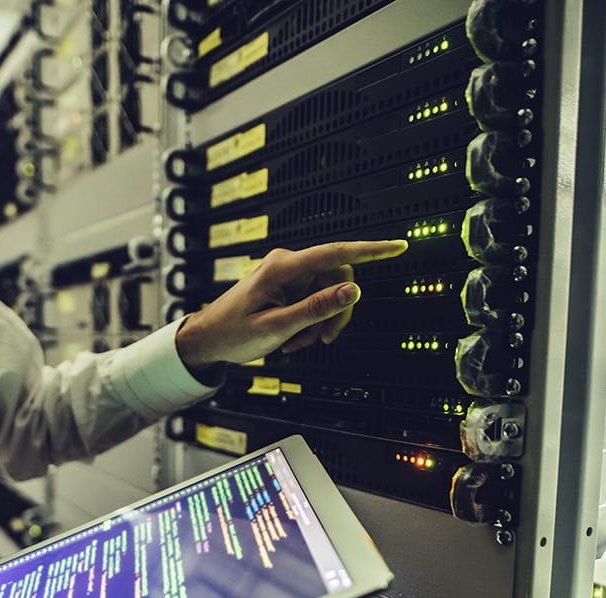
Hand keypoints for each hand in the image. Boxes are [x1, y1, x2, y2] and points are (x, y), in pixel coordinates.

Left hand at [174, 239, 407, 371]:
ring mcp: (288, 275)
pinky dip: (310, 322)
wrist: (208, 338)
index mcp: (284, 267)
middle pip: (337, 279)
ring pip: (328, 293)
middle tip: (324, 339)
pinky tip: (293, 337)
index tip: (397, 247)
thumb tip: (353, 290)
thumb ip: (317, 308)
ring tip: (297, 342)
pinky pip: (314, 300)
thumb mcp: (278, 326)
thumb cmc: (233, 332)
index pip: (337, 253)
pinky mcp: (287, 286)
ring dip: (320, 322)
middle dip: (335, 312)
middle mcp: (288, 264)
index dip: (371, 251)